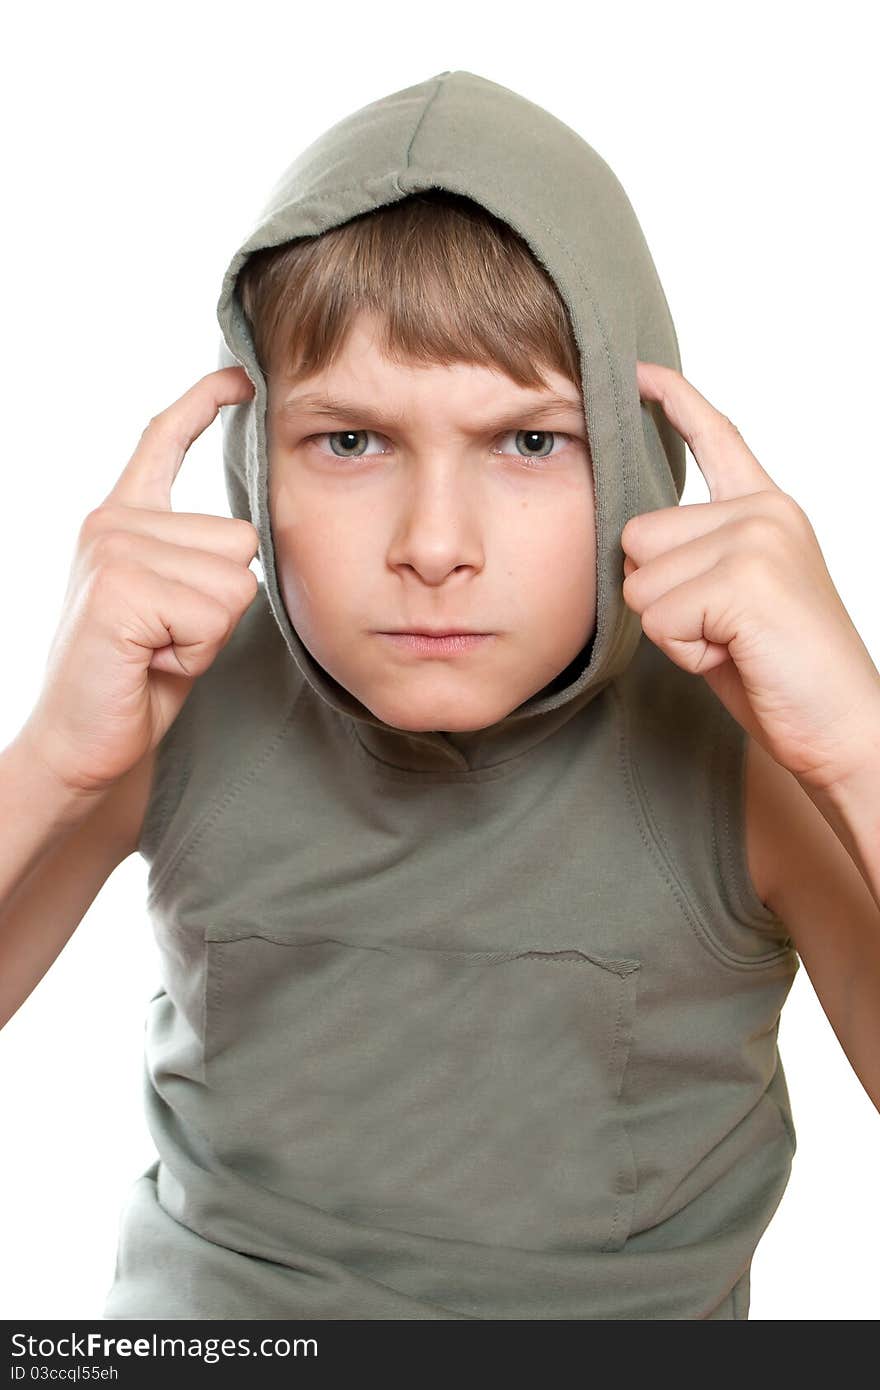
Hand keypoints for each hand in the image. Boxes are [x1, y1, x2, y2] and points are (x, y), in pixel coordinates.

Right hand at [19, 366, 258, 796]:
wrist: (84, 743)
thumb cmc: (136, 678)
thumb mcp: (172, 603)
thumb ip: (194, 557)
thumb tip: (244, 534)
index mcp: (122, 518)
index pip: (164, 440)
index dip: (205, 403)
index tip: (241, 377)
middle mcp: (112, 521)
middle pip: (242, 538)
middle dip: (223, 602)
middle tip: (169, 638)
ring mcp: (112, 549)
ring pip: (235, 578)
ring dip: (212, 631)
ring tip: (158, 649)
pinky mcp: (119, 589)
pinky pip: (216, 612)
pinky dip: (198, 651)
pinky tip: (152, 660)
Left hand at [621, 360, 879, 795]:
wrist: (841, 726)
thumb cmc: (780, 671)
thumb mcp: (730, 600)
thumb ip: (693, 558)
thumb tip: (630, 543)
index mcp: (766, 509)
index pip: (716, 440)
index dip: (674, 402)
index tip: (639, 372)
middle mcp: (763, 511)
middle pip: (636, 536)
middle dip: (657, 596)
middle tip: (720, 629)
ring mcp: (757, 539)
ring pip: (640, 581)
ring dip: (670, 629)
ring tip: (730, 643)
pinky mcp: (746, 579)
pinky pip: (657, 617)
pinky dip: (683, 653)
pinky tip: (733, 656)